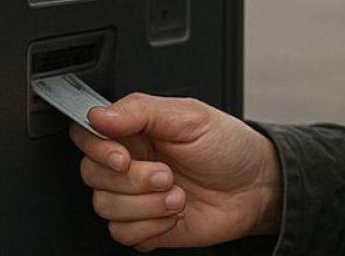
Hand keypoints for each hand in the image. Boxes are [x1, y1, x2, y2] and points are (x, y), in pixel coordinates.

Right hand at [69, 94, 282, 250]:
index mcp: (135, 131)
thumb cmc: (230, 147)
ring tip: (177, 194)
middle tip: (166, 175)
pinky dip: (150, 226)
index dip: (98, 149)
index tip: (123, 156)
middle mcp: (131, 163)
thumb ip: (140, 111)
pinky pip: (122, 234)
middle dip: (132, 180)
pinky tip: (173, 213)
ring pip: (105, 206)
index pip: (88, 136)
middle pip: (92, 175)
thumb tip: (98, 114)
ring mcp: (135, 196)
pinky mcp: (144, 226)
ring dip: (145, 204)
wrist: (256, 188)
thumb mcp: (190, 116)